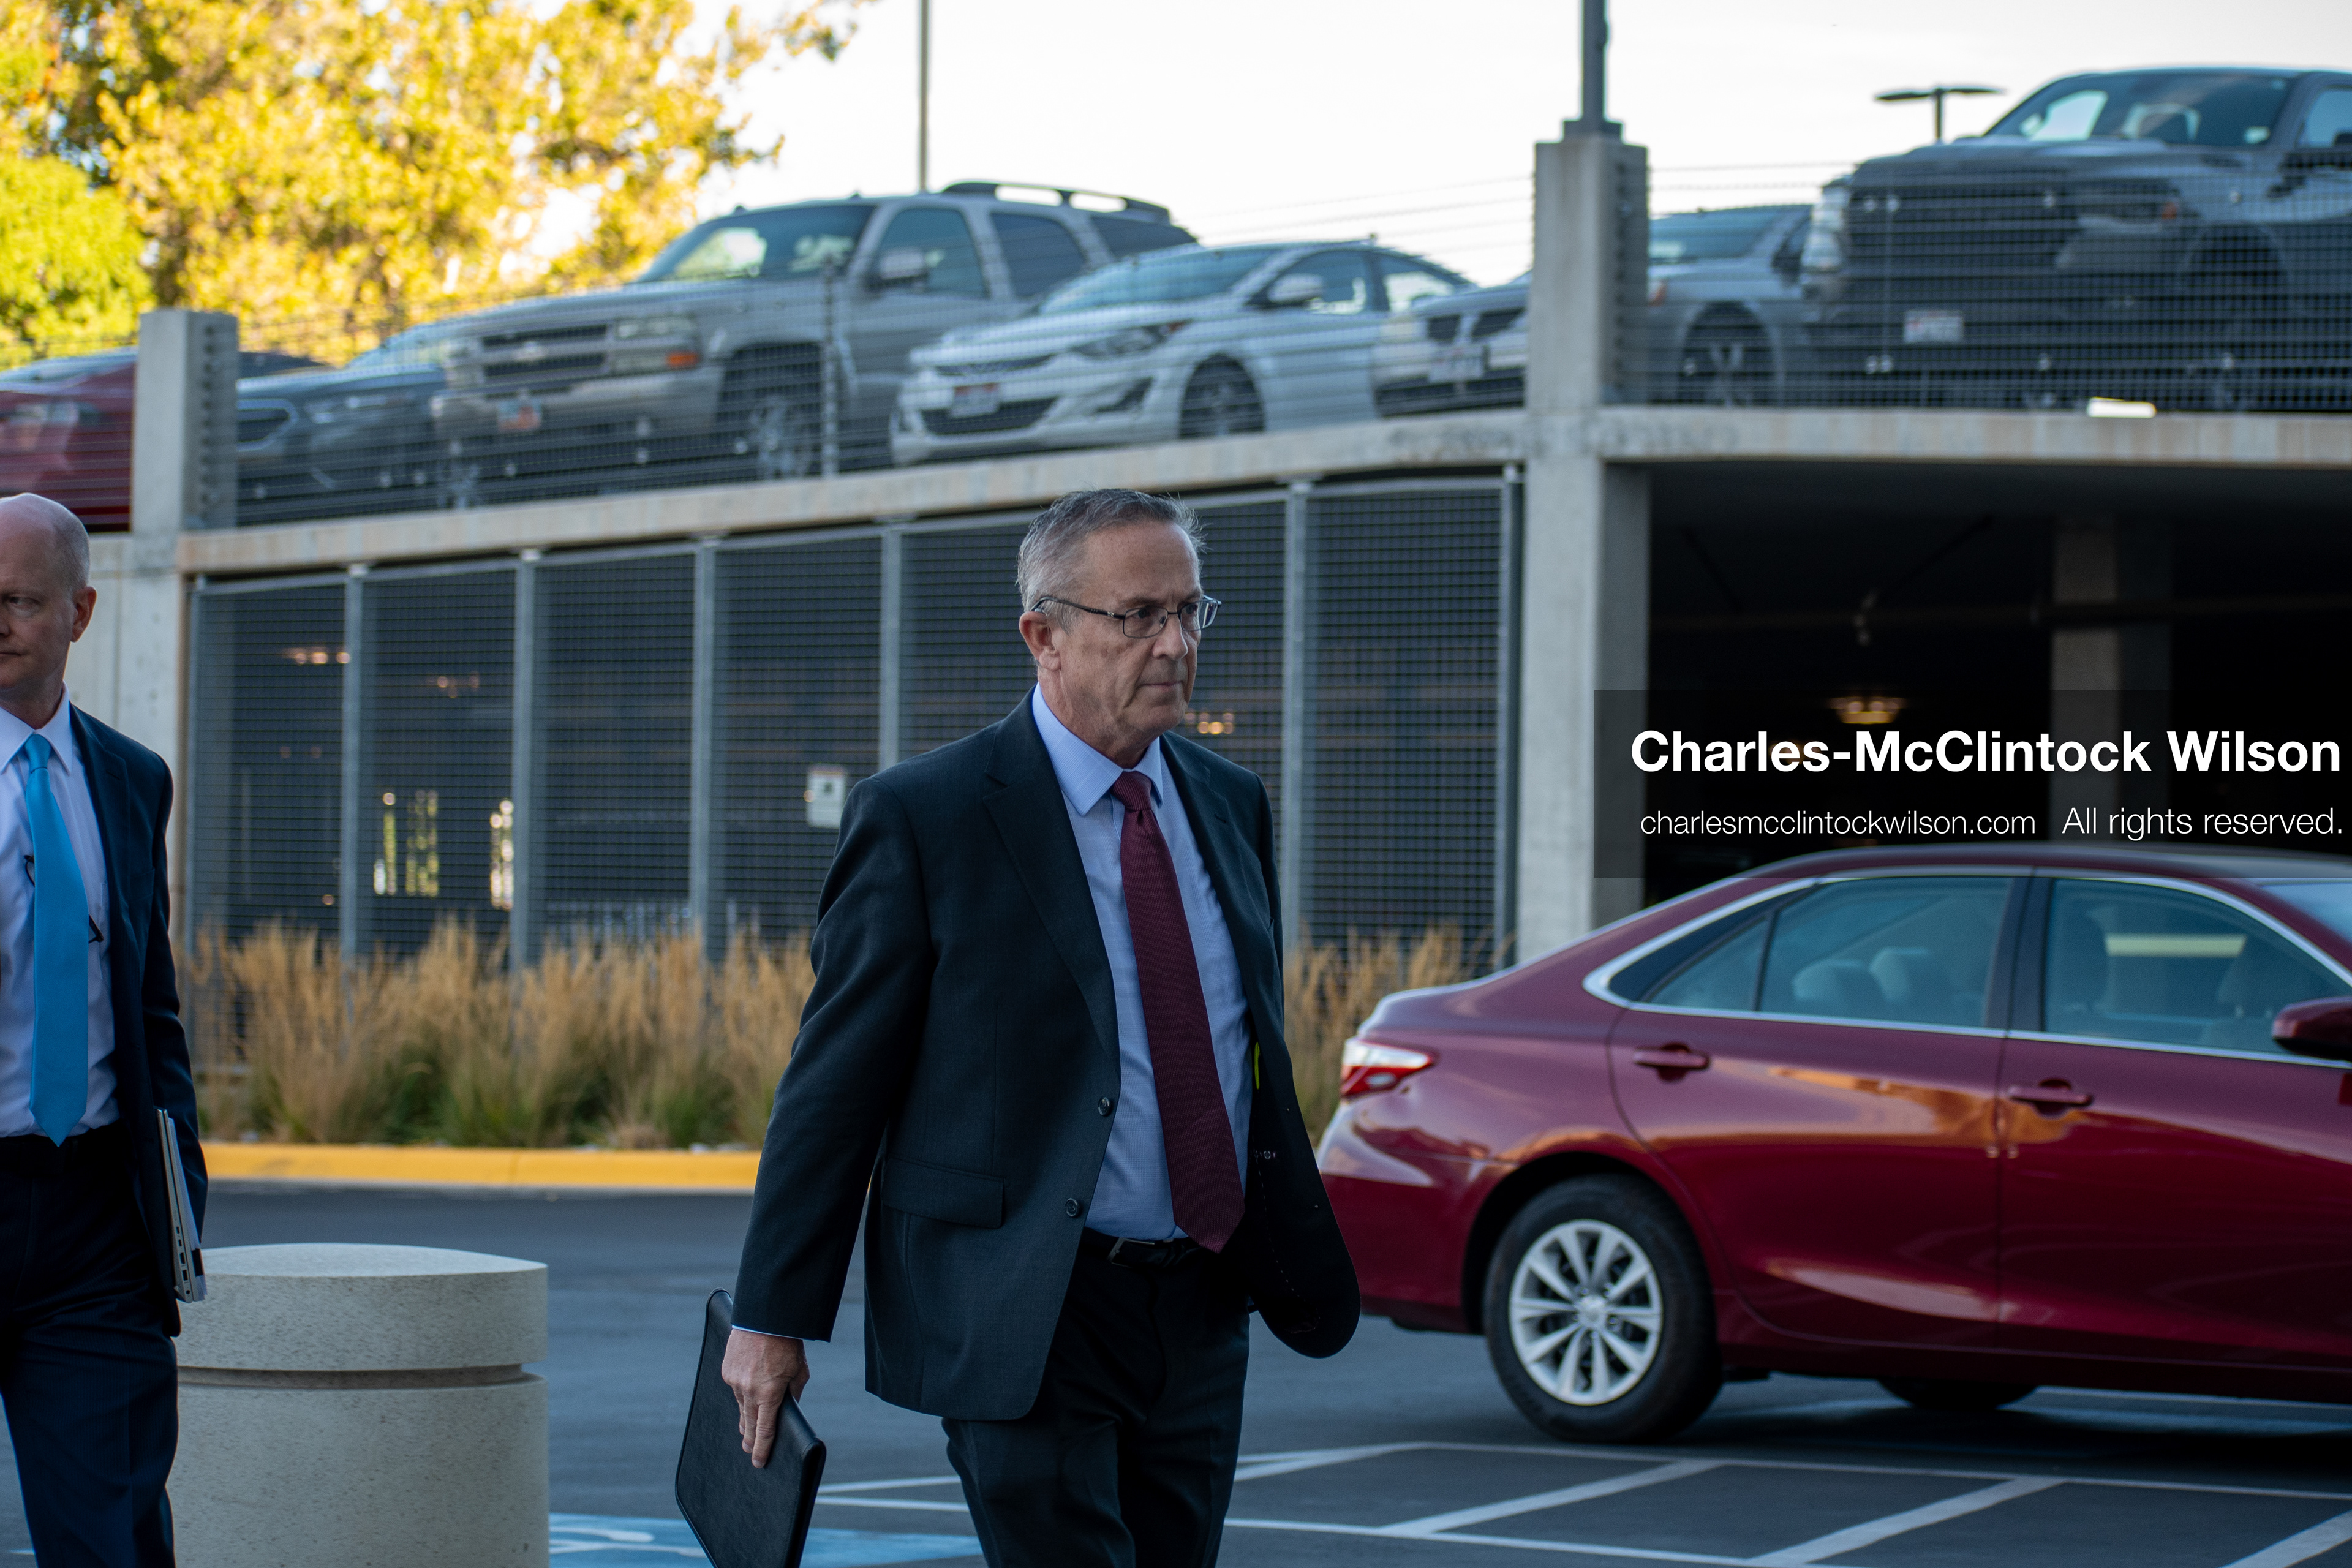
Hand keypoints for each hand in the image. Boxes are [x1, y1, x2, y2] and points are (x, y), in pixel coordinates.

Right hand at [720, 1329, 809, 1467]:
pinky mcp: (727, 1371)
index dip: (762, 1449)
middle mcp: (749, 1391)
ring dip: (745, 1418)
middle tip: (749, 1452)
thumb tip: (788, 1406)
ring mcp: (735, 1381)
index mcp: (769, 1395)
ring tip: (747, 1430)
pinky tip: (746, 1397)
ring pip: (740, 1407)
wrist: (765, 1317)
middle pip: (749, 1424)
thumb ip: (794, 1392)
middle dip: (750, 1440)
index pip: (765, 1431)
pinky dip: (741, 1395)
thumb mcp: (799, 1370)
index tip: (758, 1463)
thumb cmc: (787, 1343)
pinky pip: (735, 1389)